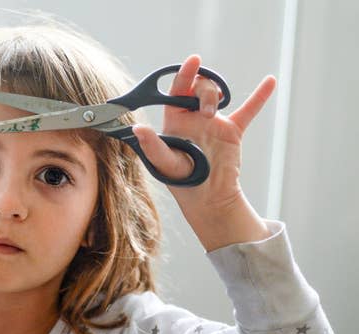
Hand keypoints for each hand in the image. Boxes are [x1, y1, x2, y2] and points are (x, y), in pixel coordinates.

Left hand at [132, 55, 275, 249]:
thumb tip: (137, 129)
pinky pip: (247, 110)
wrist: (208, 198)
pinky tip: (270, 81)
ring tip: (214, 113)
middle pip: (196, 88)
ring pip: (216, 94)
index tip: (193, 60)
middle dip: (202, 89)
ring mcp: (212, 122)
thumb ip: (153, 146)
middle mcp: (191, 118)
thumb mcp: (165, 164)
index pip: (175, 91)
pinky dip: (259, 97)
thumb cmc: (181, 182)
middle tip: (206, 110)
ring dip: (215, 95)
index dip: (183, 73)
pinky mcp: (232, 131)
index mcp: (173, 121)